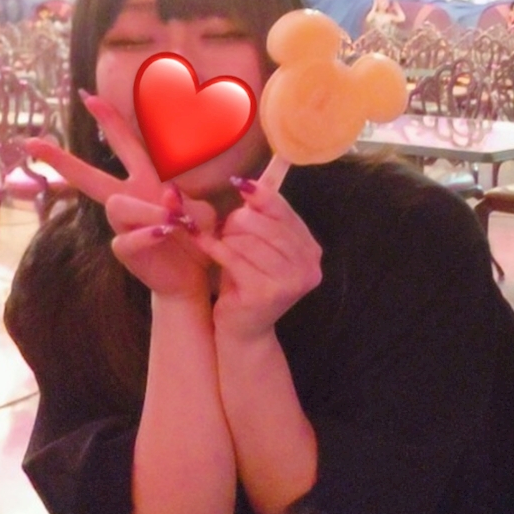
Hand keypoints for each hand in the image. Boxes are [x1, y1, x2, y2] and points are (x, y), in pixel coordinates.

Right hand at [24, 90, 215, 297]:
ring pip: (117, 206)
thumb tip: (167, 195)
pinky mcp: (123, 250)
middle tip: (32, 143)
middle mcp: (129, 198)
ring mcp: (123, 225)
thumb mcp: (203, 213)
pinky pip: (127, 238)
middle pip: (90, 176)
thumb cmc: (196, 239)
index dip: (110, 121)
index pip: (126, 146)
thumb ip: (189, 203)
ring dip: (150, 212)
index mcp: (147, 181)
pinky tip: (164, 236)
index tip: (89, 96)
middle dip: (62, 159)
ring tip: (175, 226)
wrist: (193, 277)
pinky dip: (149, 236)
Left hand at [194, 177, 321, 339]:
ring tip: (219, 242)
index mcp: (311, 250)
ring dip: (227, 237)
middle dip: (238, 221)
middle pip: (266, 225)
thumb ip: (262, 218)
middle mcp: (308, 266)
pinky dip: (214, 247)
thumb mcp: (261, 247)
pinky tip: (202, 241)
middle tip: (224, 228)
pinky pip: (233, 258)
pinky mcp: (265, 293)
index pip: (285, 213)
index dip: (262, 196)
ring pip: (249, 241)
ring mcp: (289, 282)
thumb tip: (249, 183)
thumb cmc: (248, 282)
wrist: (244, 330)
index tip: (240, 183)